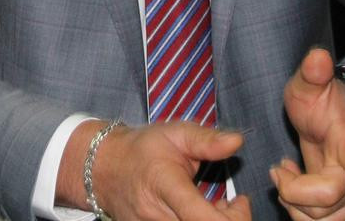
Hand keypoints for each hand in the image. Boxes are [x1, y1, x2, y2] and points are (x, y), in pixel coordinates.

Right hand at [61, 120, 249, 220]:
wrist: (105, 169)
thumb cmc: (143, 148)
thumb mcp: (175, 133)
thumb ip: (206, 140)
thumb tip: (237, 141)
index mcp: (166, 186)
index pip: (203, 219)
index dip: (233, 217)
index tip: (240, 199)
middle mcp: (158, 217)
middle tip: (235, 203)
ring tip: (218, 206)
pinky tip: (203, 214)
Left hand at [274, 48, 344, 219]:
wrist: (329, 115)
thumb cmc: (322, 99)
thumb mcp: (311, 82)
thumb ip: (313, 72)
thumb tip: (318, 56)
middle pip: (330, 200)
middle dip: (295, 190)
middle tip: (278, 167)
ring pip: (323, 219)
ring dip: (295, 204)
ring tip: (282, 175)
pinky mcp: (333, 203)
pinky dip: (296, 210)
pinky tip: (288, 182)